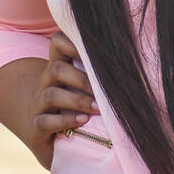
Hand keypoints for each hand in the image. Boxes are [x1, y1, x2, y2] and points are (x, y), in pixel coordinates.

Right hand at [22, 32, 99, 170]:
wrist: (37, 132)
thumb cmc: (69, 106)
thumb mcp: (80, 87)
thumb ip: (98, 76)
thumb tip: (137, 69)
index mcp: (57, 68)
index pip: (58, 42)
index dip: (73, 41)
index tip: (97, 51)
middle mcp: (45, 83)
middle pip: (56, 69)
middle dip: (82, 79)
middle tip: (104, 92)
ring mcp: (38, 104)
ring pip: (50, 95)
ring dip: (77, 101)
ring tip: (97, 109)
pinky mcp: (36, 126)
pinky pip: (44, 121)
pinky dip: (65, 121)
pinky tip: (82, 121)